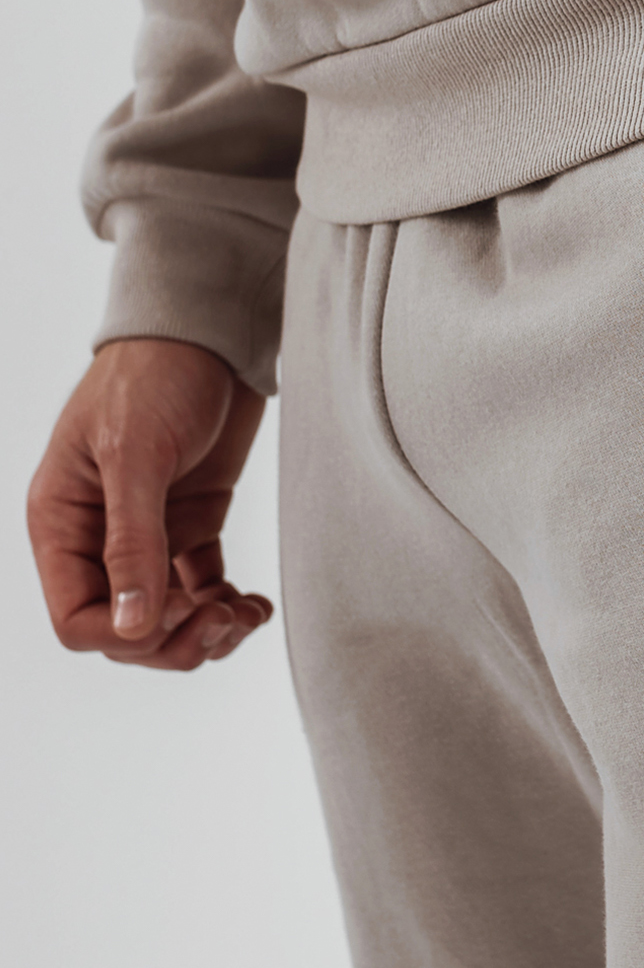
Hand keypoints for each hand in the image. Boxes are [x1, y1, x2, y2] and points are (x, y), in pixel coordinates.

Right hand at [27, 338, 272, 671]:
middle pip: (126, 628)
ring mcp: (149, 532)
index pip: (77, 617)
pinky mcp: (193, 522)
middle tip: (223, 621)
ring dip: (206, 630)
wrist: (210, 328)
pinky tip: (255, 604)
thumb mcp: (135, 454)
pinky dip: (227, 605)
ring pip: (167, 617)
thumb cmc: (154, 374)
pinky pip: (202, 588)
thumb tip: (131, 627)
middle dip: (173, 639)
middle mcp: (99, 537)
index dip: (126, 635)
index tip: (179, 615)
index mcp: (63, 522)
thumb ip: (132, 541)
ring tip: (246, 614)